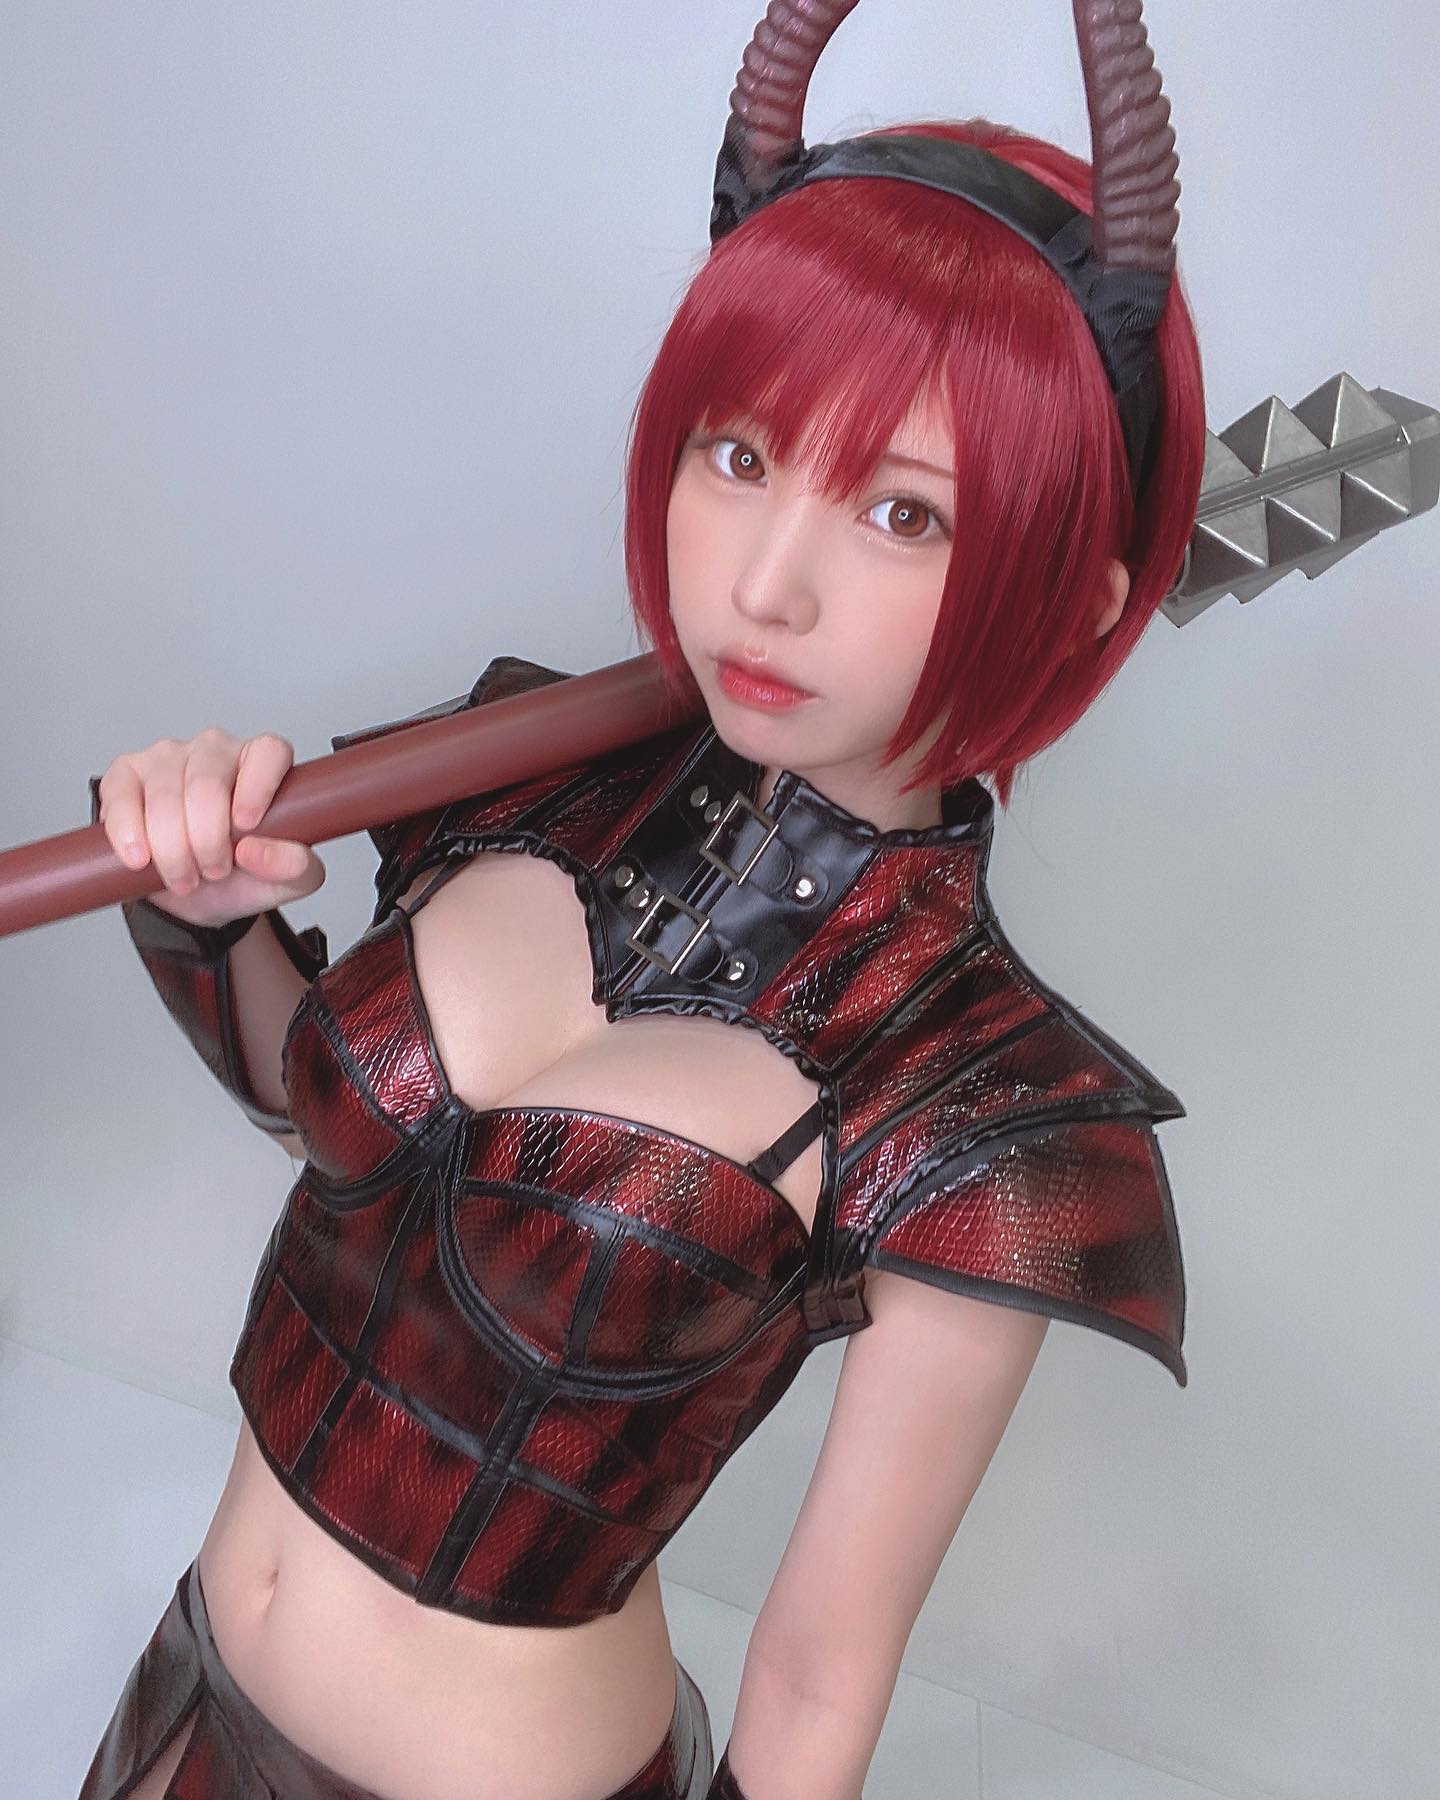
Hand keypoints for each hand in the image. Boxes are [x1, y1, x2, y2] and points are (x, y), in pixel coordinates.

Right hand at [93, 727, 325, 928]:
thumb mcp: (288, 880)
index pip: (268, 752)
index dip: (257, 787)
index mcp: (262, 763)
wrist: (197, 893)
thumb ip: (294, 866)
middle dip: (206, 839)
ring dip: (171, 848)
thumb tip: (257, 850)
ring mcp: (168, 757)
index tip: (246, 826)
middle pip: (207, 782)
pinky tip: (140, 858)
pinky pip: (120, 796)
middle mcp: (216, 750)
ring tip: (184, 875)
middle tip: (214, 871)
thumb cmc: (245, 873)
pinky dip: (128, 834)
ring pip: (164, 795)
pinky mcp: (126, 774)